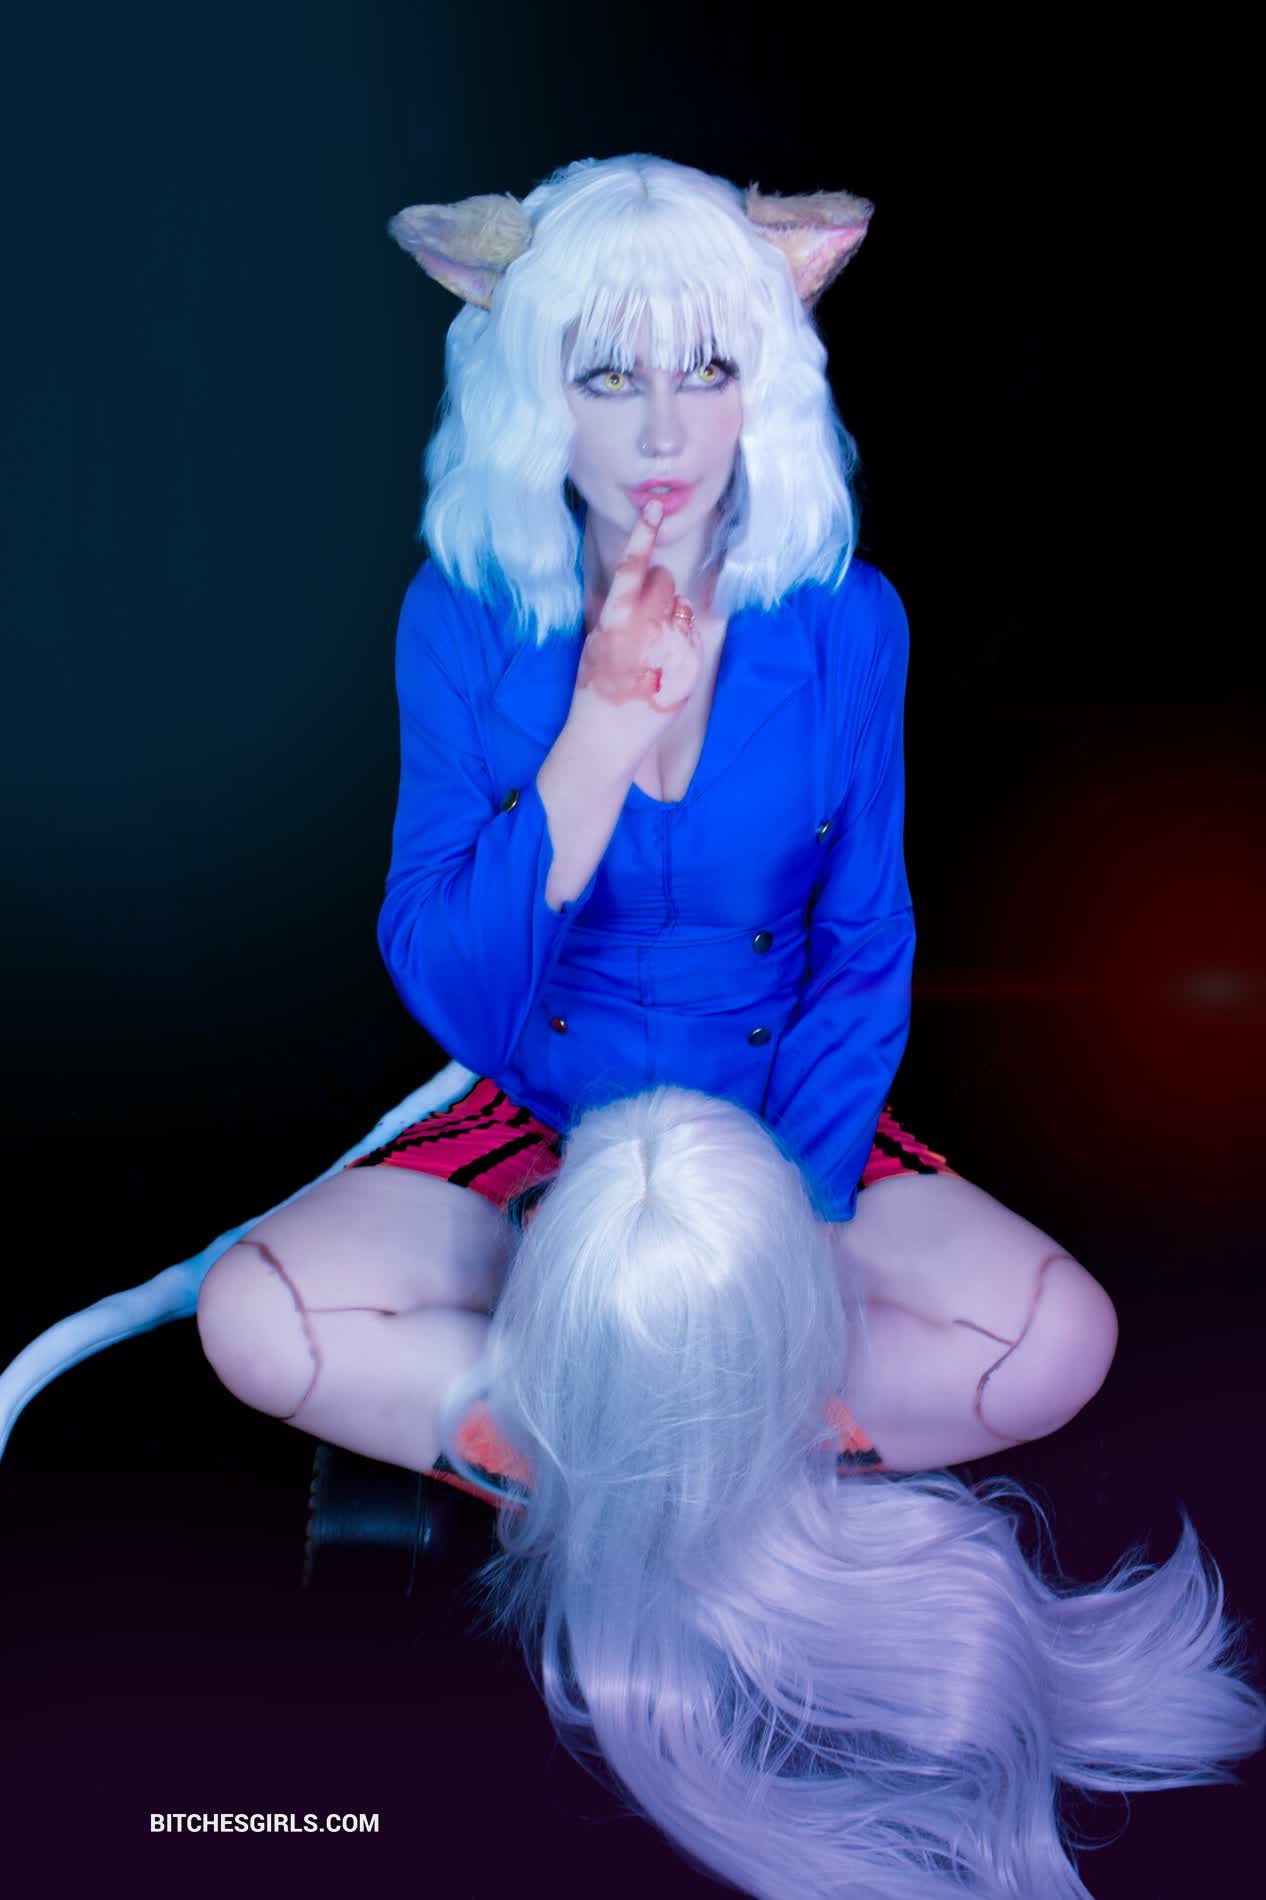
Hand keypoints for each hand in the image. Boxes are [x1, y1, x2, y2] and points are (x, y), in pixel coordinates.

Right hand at [573, 502, 703, 725]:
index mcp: (617, 617)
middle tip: (644, 618)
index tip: (654, 505)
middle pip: (664, 579)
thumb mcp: (595, 641)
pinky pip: (691, 634)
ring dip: (670, 616)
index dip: (644, 532)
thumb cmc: (595, 688)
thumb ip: (615, 611)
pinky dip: (680, 642)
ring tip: (652, 649)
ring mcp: (674, 644)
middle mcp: (648, 626)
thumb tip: (633, 586)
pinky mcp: (693, 662)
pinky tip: (663, 666)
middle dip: (657, 589)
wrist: (608, 736)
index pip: (633, 565)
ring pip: (680, 606)